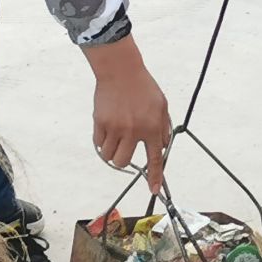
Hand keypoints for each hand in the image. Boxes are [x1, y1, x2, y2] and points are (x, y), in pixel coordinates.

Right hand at [86, 37, 172, 193]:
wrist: (120, 70)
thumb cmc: (142, 87)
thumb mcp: (161, 105)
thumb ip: (163, 128)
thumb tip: (162, 147)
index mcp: (151, 127)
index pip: (154, 159)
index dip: (154, 177)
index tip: (153, 190)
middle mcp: (133, 130)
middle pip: (123, 162)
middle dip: (124, 161)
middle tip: (125, 148)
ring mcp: (115, 127)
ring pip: (109, 156)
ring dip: (112, 152)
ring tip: (115, 137)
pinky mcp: (100, 122)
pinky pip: (98, 143)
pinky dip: (102, 142)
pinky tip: (107, 128)